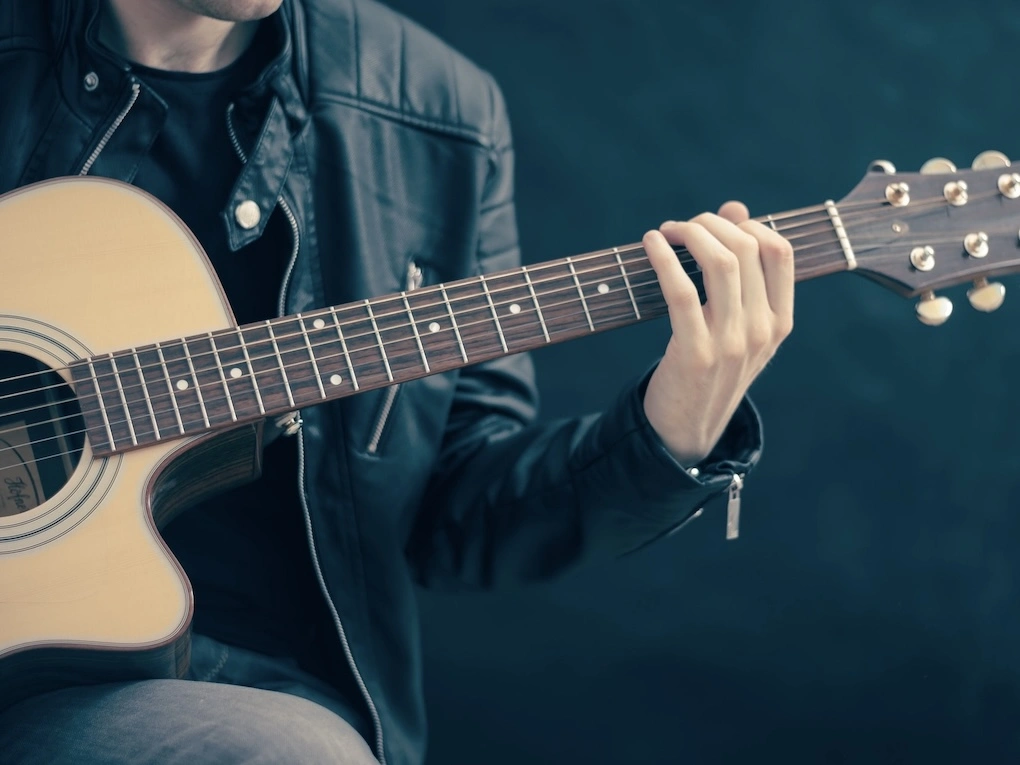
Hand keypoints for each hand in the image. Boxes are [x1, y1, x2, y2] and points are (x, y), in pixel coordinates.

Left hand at [641, 201, 793, 464]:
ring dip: (690, 233)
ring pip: (721, 263)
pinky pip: (681, 291)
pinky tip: (651, 244)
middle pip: (746, 249)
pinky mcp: (695, 353)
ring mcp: (732, 343)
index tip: (717, 223)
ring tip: (667, 231)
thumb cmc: (709, 368)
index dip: (747, 224)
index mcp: (780, 322)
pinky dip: (663, 258)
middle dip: (710, 223)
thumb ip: (741, 271)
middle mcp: (763, 331)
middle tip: (682, 226)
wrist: (687, 429)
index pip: (780, 252)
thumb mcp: (737, 324)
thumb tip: (735, 208)